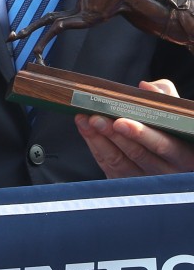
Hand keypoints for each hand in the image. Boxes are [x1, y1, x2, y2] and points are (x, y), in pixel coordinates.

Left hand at [75, 79, 193, 176]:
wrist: (161, 147)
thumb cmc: (169, 126)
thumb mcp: (175, 113)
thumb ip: (165, 97)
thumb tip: (146, 87)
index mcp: (184, 153)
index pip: (164, 145)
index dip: (141, 134)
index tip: (120, 121)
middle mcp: (167, 171)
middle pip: (138, 154)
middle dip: (115, 135)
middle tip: (97, 119)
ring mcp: (145, 180)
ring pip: (119, 161)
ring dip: (100, 138)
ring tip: (87, 119)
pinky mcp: (126, 182)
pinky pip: (108, 165)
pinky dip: (94, 145)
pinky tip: (85, 127)